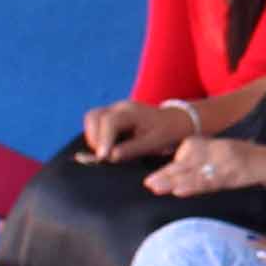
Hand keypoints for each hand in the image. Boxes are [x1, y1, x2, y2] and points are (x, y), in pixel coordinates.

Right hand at [79, 95, 199, 163]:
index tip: (102, 157)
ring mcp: (114, 110)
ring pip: (91, 118)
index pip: (109, 122)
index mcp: (132, 112)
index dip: (103, 140)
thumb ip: (131, 149)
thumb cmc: (165, 132)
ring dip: (92, 136)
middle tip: (102, 156)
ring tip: (103, 153)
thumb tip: (109, 156)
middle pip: (93, 116)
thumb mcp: (153, 143)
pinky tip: (104, 148)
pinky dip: (95, 135)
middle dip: (94, 138)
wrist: (174, 121)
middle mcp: (119, 107)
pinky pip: (95, 122)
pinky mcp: (111, 116)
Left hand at [147, 133, 265, 197]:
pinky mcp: (230, 175)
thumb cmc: (248, 161)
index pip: (187, 151)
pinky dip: (193, 186)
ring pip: (193, 173)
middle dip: (166, 174)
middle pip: (186, 163)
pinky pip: (209, 182)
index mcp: (213, 144)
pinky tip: (179, 191)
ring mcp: (222, 163)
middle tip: (148, 183)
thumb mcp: (224, 153)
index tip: (156, 179)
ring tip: (155, 187)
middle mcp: (216, 151)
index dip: (172, 166)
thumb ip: (205, 160)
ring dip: (173, 181)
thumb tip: (181, 174)